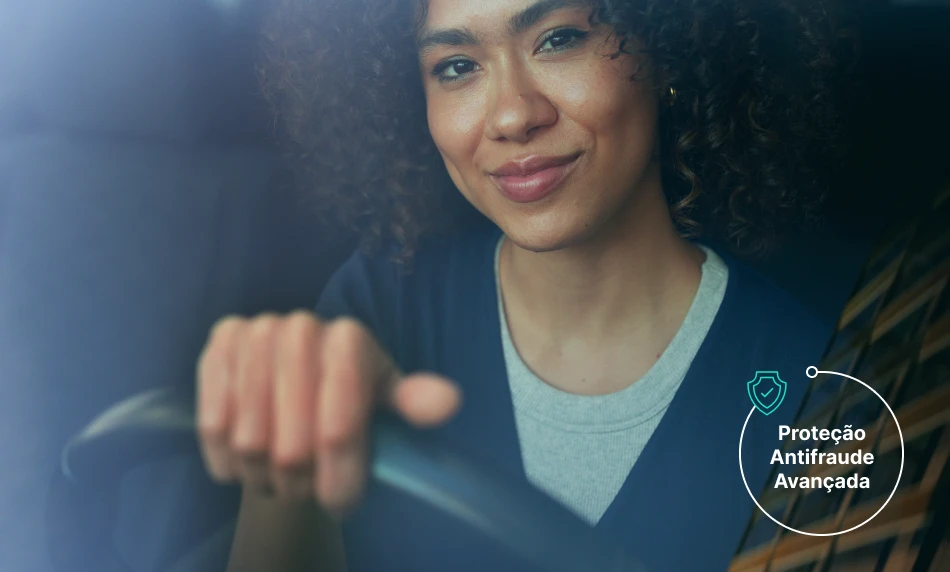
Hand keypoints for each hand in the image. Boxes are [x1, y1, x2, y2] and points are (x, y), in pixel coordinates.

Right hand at [196, 312, 460, 514]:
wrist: (296, 388)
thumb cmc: (351, 400)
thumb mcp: (386, 404)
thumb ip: (414, 404)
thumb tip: (447, 403)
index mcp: (350, 339)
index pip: (339, 427)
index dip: (339, 476)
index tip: (342, 504)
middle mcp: (302, 326)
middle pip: (292, 444)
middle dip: (301, 482)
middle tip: (304, 492)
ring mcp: (254, 333)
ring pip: (250, 440)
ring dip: (263, 476)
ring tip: (277, 478)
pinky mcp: (216, 349)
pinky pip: (213, 425)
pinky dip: (227, 460)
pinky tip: (243, 464)